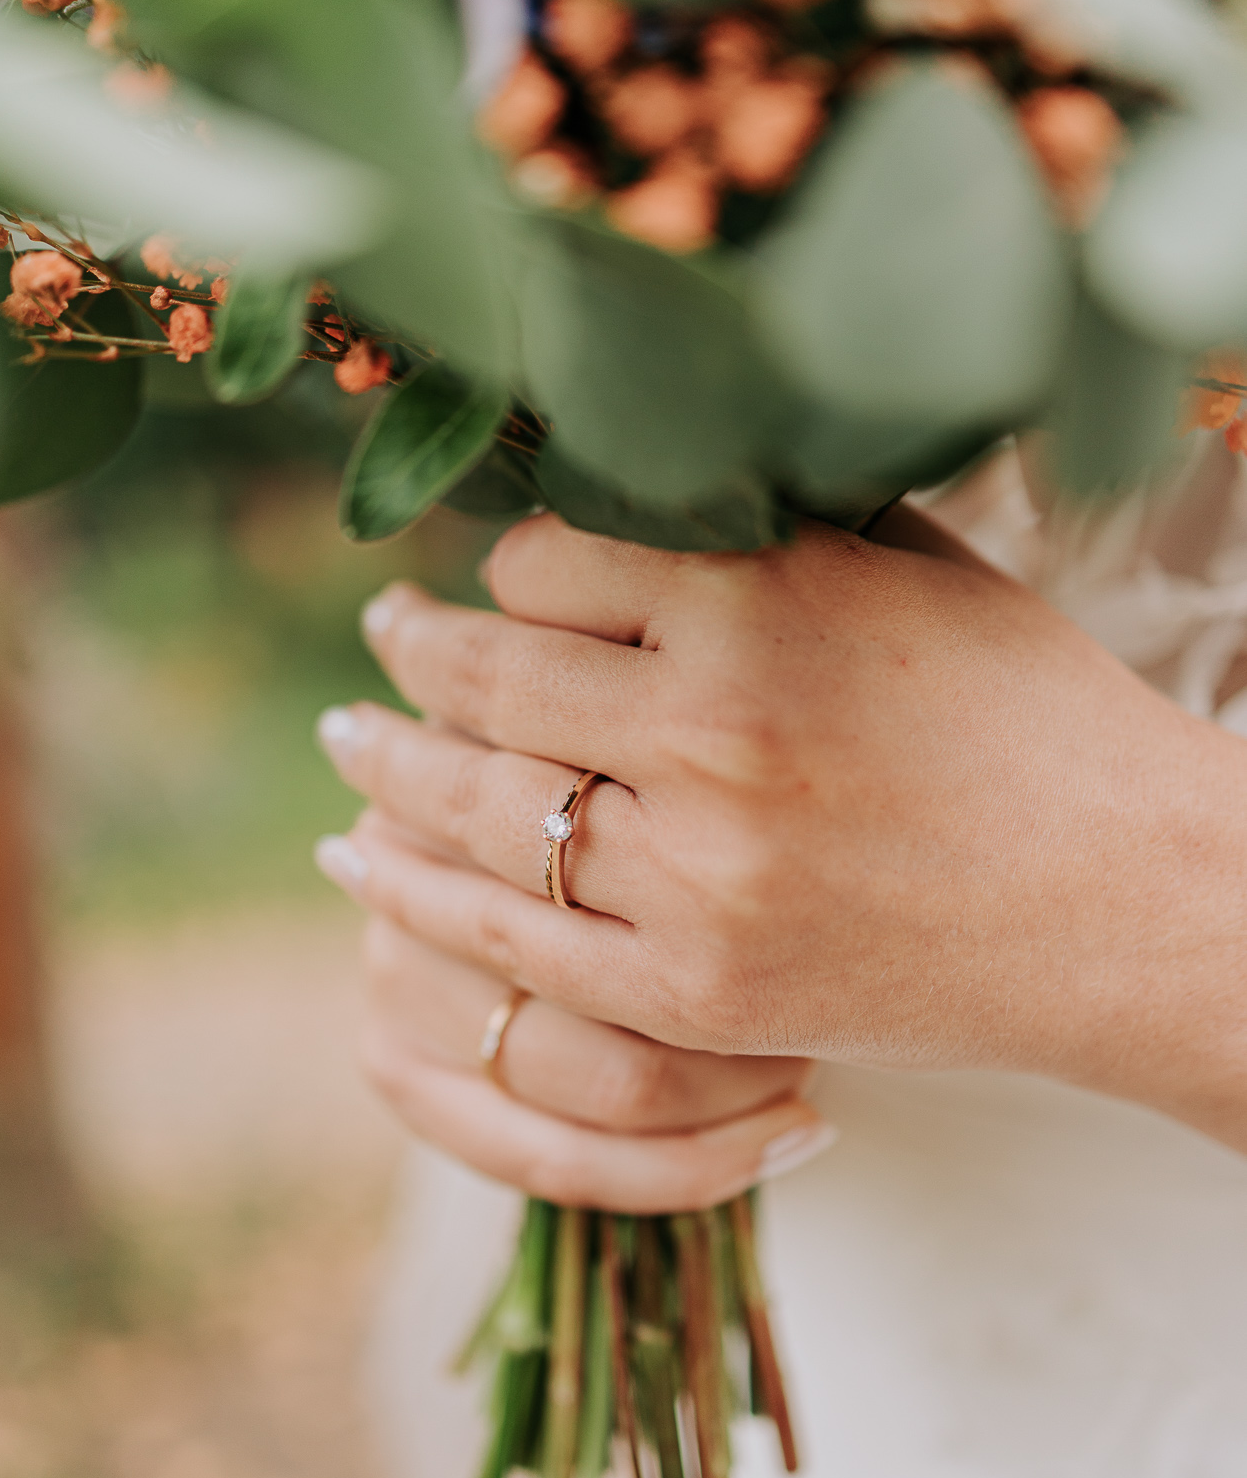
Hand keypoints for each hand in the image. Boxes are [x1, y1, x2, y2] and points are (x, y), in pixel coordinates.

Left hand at [317, 507, 1246, 1152]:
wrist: (1128, 904)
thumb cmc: (1032, 718)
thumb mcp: (910, 572)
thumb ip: (762, 528)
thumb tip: (626, 486)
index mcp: (762, 599)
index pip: (546, 560)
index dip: (514, 568)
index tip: (510, 580)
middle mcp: (710, 728)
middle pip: (489, 674)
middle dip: (416, 648)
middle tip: (384, 634)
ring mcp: (696, 873)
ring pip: (481, 804)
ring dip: (390, 766)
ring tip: (348, 740)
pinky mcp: (695, 990)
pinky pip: (515, 935)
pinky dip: (422, 893)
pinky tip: (364, 860)